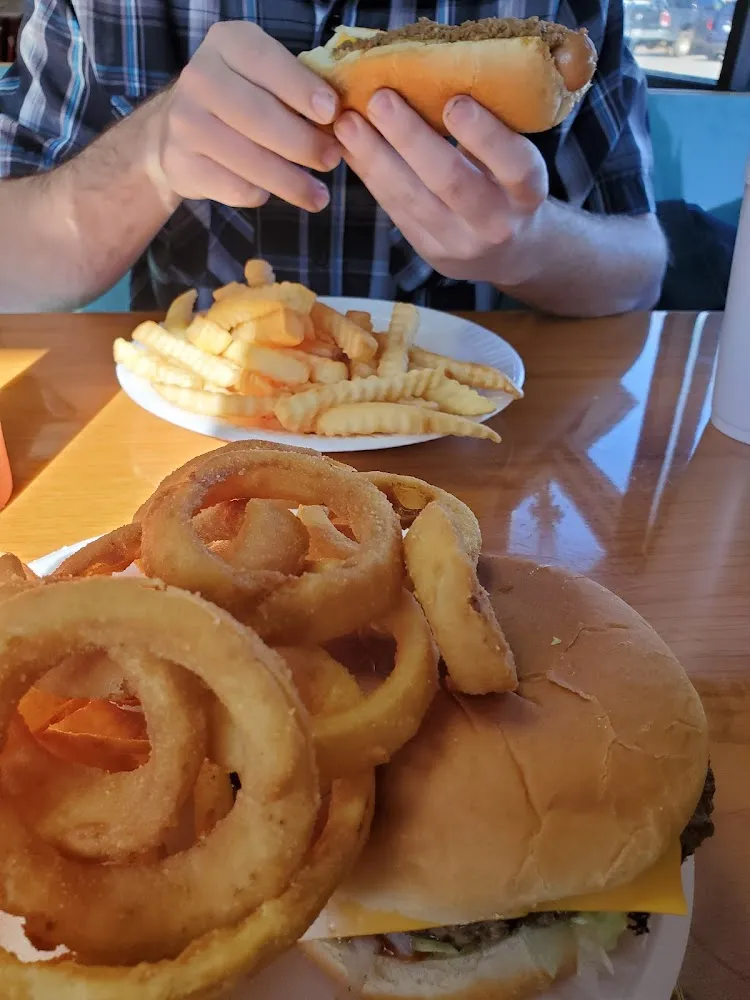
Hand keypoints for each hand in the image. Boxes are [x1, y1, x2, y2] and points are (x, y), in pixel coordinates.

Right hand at [144, 22, 341, 210]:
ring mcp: (186, 122)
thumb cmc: (239, 99)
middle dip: (304, 143)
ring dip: (291, 182)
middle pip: (261, 116)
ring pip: (250, 159)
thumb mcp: (264, 77)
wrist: (177, 129)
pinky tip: (272, 193)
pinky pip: (235, 187)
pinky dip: (261, 194)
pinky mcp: (182, 163)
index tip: (331, 113)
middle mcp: (200, 77)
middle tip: (332, 160)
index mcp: (227, 43)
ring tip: (318, 196)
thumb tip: (342, 120)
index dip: (301, 89)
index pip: (267, 62)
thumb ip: (297, 89)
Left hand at [333, 92, 548, 286]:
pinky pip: (393, 208)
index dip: (485, 135)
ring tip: (348, 122)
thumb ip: (488, 129)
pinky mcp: (428, 249)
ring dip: (375, 156)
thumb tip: (434, 74)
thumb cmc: (509, 184)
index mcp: (528, 192)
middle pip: (451, 182)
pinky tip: (348, 146)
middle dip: (411, 138)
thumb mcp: (516, 159)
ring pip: (411, 198)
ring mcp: (458, 242)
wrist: (511, 250)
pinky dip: (369, 173)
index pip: (514, 166)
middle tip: (380, 99)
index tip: (455, 103)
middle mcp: (496, 223)